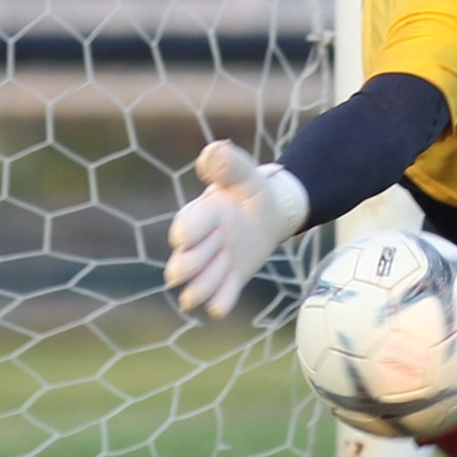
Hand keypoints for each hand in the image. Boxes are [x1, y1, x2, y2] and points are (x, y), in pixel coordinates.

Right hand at [165, 140, 310, 318]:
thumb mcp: (244, 173)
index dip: (187, 232)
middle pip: (185, 264)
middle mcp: (201, 244)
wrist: (271, 212)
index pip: (186, 228)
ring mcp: (214, 265)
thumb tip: (215, 151)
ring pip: (198, 288)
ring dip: (203, 288)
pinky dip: (219, 304)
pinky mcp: (229, 281)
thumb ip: (228, 164)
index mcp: (201, 215)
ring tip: (212, 283)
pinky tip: (221, 305)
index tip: (187, 235)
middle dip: (193, 264)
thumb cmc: (251, 190)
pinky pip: (219, 301)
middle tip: (217, 249)